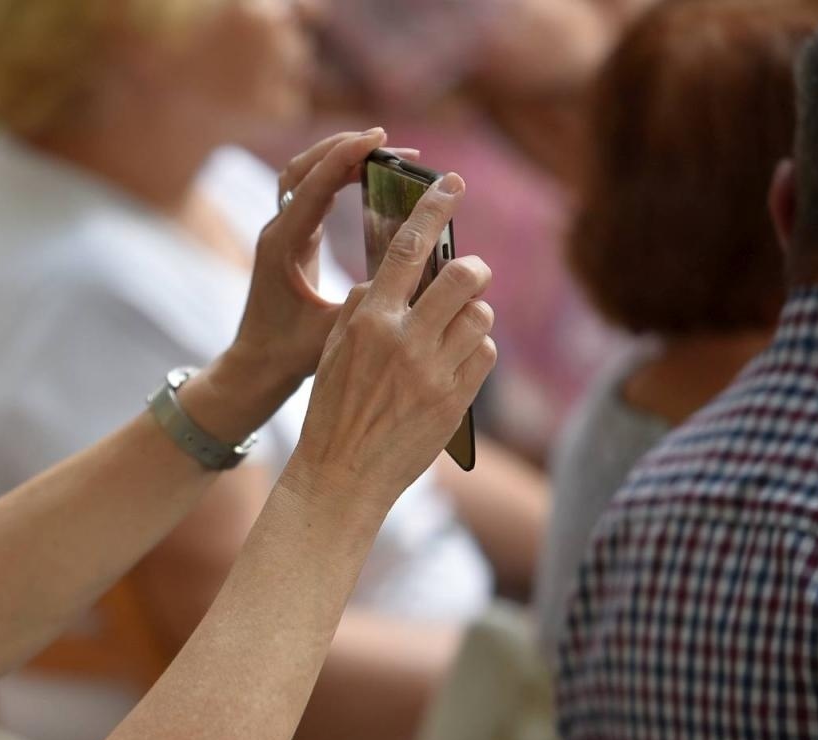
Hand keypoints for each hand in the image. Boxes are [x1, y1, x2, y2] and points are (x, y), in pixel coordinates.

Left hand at [222, 128, 391, 401]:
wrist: (256, 366)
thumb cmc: (290, 353)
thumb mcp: (333, 329)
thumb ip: (366, 302)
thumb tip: (409, 276)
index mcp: (283, 247)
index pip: (313, 186)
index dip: (345, 157)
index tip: (378, 138)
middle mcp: (276, 232)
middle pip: (304, 168)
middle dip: (344, 148)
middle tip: (388, 142)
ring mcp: (279, 233)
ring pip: (303, 175)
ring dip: (337, 157)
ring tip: (382, 152)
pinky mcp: (288, 240)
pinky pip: (309, 192)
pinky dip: (335, 176)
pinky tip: (366, 179)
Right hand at [292, 172, 496, 508]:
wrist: (341, 477)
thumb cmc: (332, 413)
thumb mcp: (333, 353)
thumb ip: (361, 309)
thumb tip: (387, 276)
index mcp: (368, 322)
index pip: (407, 248)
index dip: (433, 209)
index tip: (452, 183)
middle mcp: (405, 341)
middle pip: (463, 276)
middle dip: (471, 270)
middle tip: (466, 276)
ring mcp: (434, 372)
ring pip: (480, 315)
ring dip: (472, 315)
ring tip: (452, 332)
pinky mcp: (456, 401)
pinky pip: (485, 354)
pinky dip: (475, 351)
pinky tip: (453, 365)